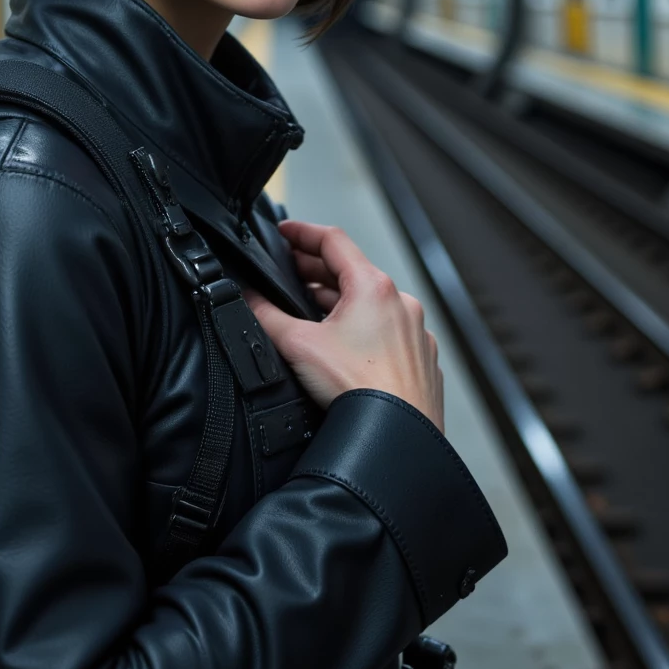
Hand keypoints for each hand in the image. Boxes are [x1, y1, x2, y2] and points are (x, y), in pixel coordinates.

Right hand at [243, 220, 443, 430]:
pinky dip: (364, 329)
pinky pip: (388, 331)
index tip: (284, 232)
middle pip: (352, 272)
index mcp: (373, 287)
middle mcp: (400, 303)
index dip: (302, 232)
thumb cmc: (361, 391)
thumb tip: (248, 301)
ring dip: (340, 301)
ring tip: (311, 310)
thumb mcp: (298, 346)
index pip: (333, 241)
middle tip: (289, 271)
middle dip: (317, 270)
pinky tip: (345, 348)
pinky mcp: (420, 359)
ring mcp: (414, 332)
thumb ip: (267, 317)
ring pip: (371, 304)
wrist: (399, 435)